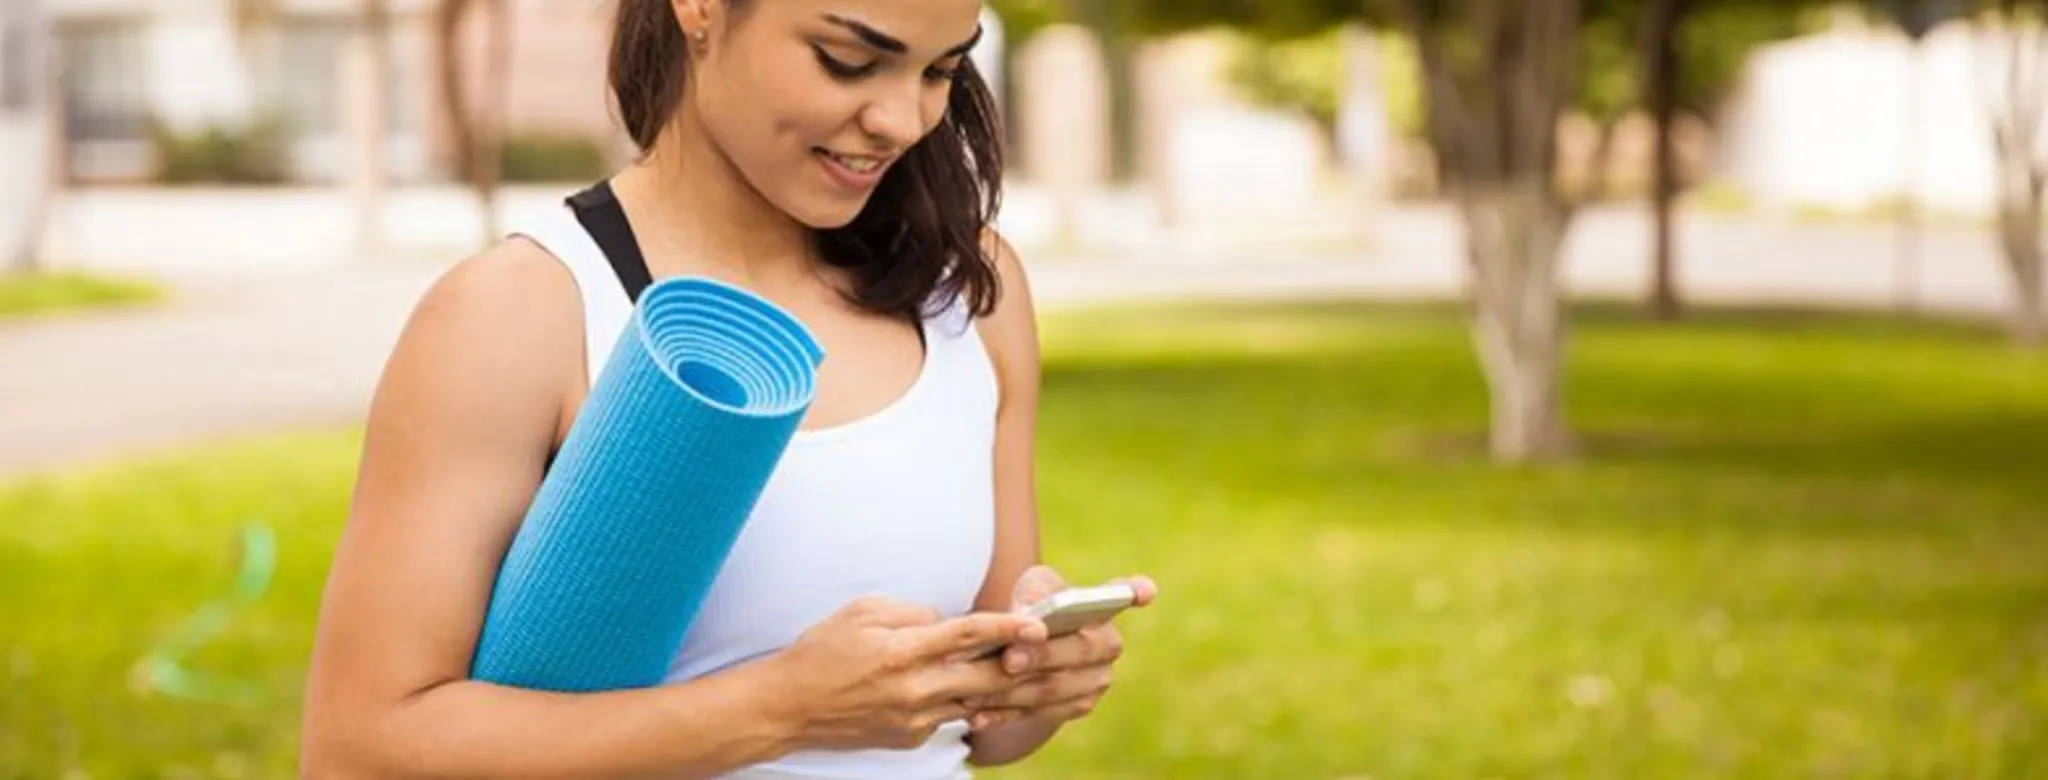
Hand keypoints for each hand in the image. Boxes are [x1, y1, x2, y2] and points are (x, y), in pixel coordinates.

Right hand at [766, 595, 1046, 751]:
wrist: (789, 707)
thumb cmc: (822, 651)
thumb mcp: (862, 612)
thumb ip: (912, 613)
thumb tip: (949, 623)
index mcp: (900, 652)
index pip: (965, 636)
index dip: (1005, 629)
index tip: (1038, 624)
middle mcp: (913, 690)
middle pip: (986, 679)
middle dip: (1026, 665)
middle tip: (1057, 652)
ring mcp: (915, 720)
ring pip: (978, 703)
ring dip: (1012, 690)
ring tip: (1045, 674)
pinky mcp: (912, 738)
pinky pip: (954, 716)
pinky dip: (976, 703)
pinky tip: (998, 693)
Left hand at [963, 566, 1157, 732]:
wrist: (1027, 648)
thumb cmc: (1031, 607)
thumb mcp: (1031, 589)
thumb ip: (1035, 592)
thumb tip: (1036, 609)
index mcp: (1103, 608)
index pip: (1124, 594)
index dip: (1134, 591)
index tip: (1143, 590)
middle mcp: (1109, 645)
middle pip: (1078, 652)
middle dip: (1041, 657)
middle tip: (1009, 660)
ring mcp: (1096, 681)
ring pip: (1054, 689)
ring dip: (1014, 691)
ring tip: (977, 690)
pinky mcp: (1077, 706)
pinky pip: (1039, 713)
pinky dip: (1006, 714)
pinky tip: (977, 716)